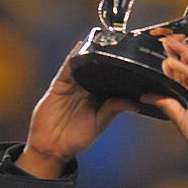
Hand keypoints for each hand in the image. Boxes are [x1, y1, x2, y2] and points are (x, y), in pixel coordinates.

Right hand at [17, 44, 135, 178]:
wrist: (51, 148)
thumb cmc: (76, 139)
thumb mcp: (100, 123)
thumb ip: (114, 108)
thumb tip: (135, 102)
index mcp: (100, 99)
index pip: (113, 80)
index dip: (122, 70)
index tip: (136, 58)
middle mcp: (88, 90)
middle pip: (100, 69)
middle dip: (108, 57)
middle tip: (122, 42)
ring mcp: (73, 86)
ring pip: (84, 65)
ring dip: (92, 53)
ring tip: (103, 39)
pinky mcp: (59, 85)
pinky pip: (67, 68)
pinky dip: (73, 57)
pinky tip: (81, 47)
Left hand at [141, 35, 187, 177]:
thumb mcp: (181, 119)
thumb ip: (166, 104)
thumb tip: (147, 96)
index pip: (183, 75)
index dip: (171, 64)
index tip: (158, 55)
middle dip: (177, 52)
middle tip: (163, 40)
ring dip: (182, 53)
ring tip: (168, 43)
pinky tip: (175, 63)